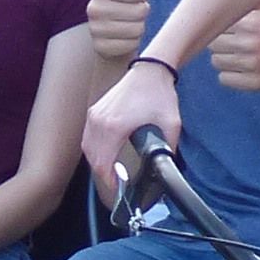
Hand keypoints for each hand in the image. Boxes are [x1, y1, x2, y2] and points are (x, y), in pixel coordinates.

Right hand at [81, 56, 182, 181]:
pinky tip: (105, 155)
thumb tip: (166, 168)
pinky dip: (94, 150)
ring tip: (111, 171)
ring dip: (97, 162)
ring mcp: (94, 115)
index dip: (110, 181)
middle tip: (118, 182)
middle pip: (93, 159)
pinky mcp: (94, 111)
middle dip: (104, 174)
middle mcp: (99, 121)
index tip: (119, 188)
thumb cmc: (159, 94)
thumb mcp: (171, 125)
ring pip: (87, 149)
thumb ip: (168, 150)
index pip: (102, 164)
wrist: (150, 71)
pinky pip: (88, 137)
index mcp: (114, 126)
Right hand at [86, 0, 148, 64]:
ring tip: (129, 25)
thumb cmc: (124, 3)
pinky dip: (132, 43)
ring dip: (139, 28)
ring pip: (136, 29)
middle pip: (139, 11)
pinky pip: (129, 45)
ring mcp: (94, 30)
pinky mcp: (100, 49)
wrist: (114, 36)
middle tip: (132, 13)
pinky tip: (124, 40)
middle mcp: (92, 8)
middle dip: (142, 13)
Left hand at [206, 5, 259, 96]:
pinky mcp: (253, 82)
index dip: (218, 27)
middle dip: (219, 43)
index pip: (215, 24)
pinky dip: (228, 75)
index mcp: (251, 23)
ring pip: (216, 61)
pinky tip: (240, 69)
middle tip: (231, 44)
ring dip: (223, 59)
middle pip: (212, 44)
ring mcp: (252, 64)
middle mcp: (250, 43)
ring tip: (237, 56)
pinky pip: (224, 79)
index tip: (226, 29)